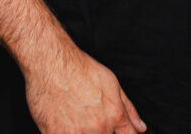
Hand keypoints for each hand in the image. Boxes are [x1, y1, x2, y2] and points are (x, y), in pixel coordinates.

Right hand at [24, 35, 146, 133]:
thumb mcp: (111, 83)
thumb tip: (140, 128)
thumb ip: (128, 109)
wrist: (50, 63)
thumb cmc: (79, 69)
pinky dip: (66, 133)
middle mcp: (99, 129)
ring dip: (84, 132)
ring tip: (77, 120)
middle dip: (102, 132)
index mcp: (115, 115)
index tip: (114, 130)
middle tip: (90, 119)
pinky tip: (65, 124)